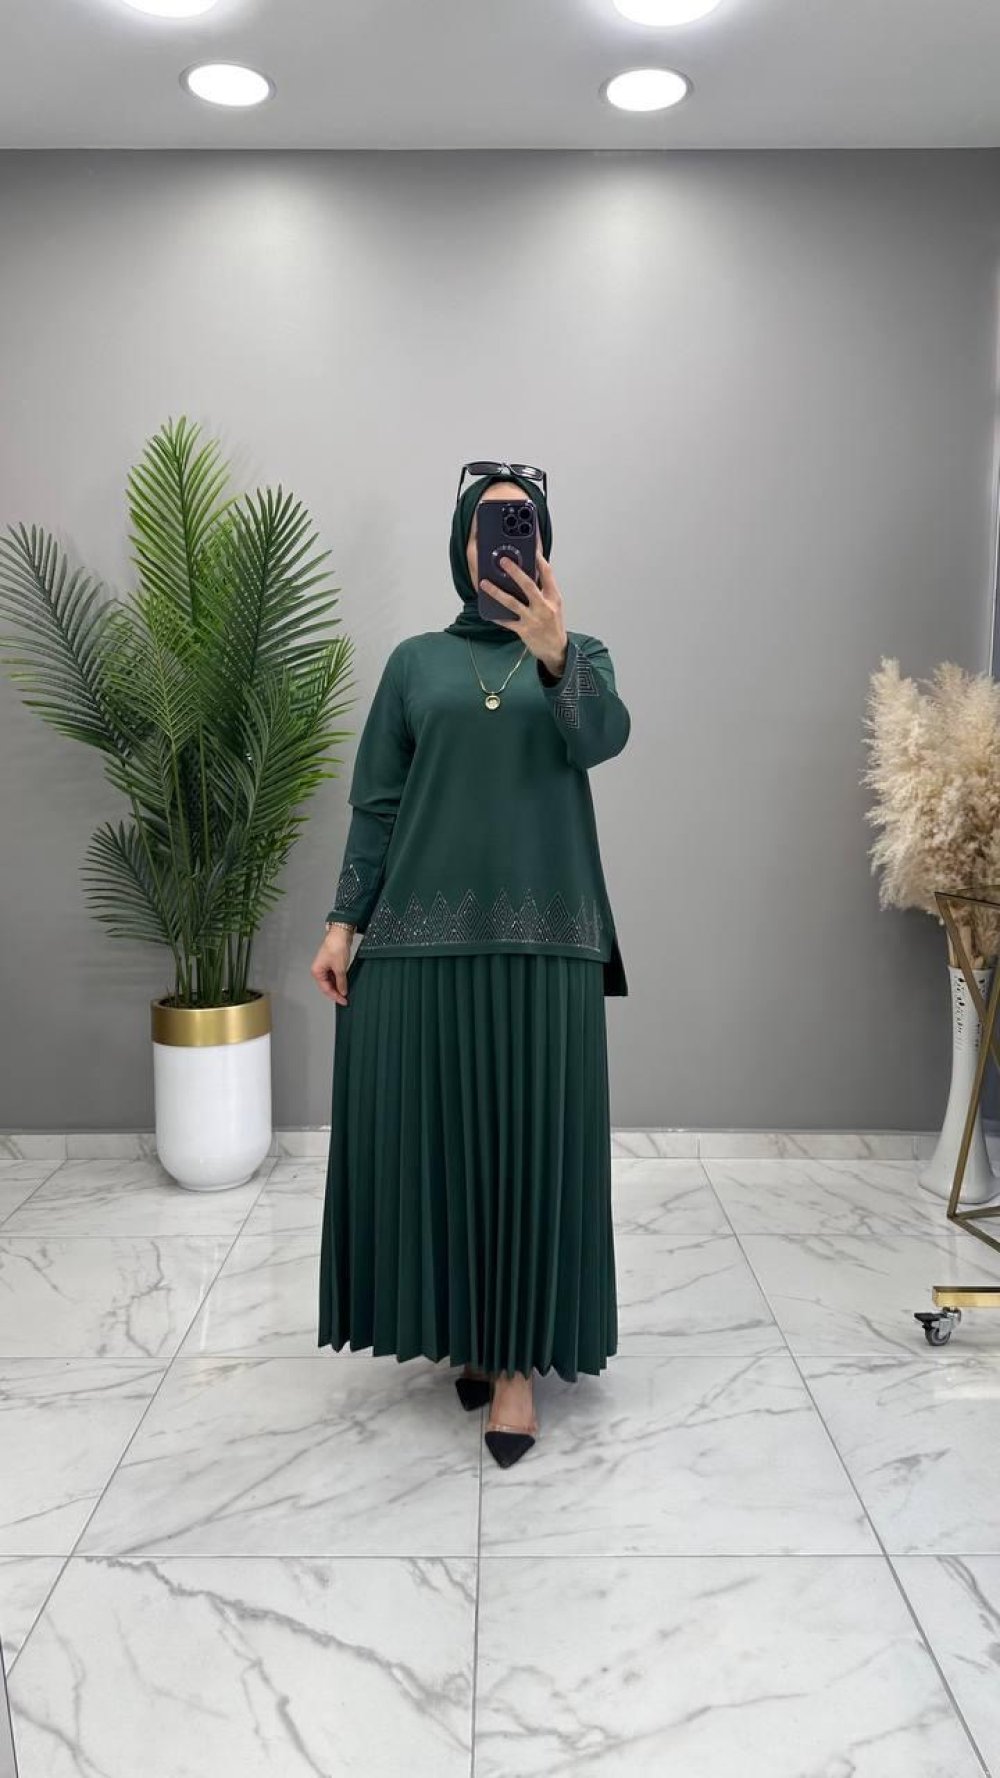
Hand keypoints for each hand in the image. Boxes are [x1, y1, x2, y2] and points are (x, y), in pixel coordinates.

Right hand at [311, 924, 352, 1005]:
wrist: (340, 934)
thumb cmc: (336, 947)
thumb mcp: (340, 968)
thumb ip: (341, 982)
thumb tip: (343, 991)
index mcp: (317, 971)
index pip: (326, 989)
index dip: (335, 996)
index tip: (344, 1001)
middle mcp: (318, 969)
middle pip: (327, 986)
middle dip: (336, 992)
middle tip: (345, 999)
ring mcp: (324, 966)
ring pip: (331, 981)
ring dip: (338, 986)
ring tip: (346, 992)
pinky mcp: (330, 962)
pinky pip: (334, 975)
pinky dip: (339, 980)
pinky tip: (345, 983)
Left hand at [479, 545, 567, 678]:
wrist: (556, 649)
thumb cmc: (554, 624)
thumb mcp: (555, 604)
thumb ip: (544, 589)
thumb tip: (531, 572)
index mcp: (553, 597)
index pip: (547, 573)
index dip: (538, 559)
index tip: (530, 546)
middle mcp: (544, 607)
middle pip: (528, 585)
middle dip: (515, 571)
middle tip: (503, 560)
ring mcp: (533, 619)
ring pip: (512, 602)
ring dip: (496, 592)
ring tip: (484, 583)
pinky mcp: (524, 631)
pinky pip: (507, 621)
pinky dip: (496, 615)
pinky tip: (487, 610)